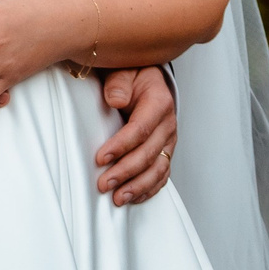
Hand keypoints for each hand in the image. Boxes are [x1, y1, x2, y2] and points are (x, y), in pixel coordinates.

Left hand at [94, 66, 176, 205]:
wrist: (148, 81)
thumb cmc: (133, 77)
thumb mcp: (124, 71)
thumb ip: (119, 83)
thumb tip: (115, 99)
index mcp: (159, 102)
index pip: (141, 129)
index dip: (121, 146)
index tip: (100, 158)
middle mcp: (168, 124)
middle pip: (149, 153)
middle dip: (126, 171)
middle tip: (104, 184)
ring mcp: (169, 140)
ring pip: (158, 169)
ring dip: (138, 186)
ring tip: (119, 198)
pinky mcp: (166, 152)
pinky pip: (162, 175)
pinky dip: (150, 189)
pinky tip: (134, 198)